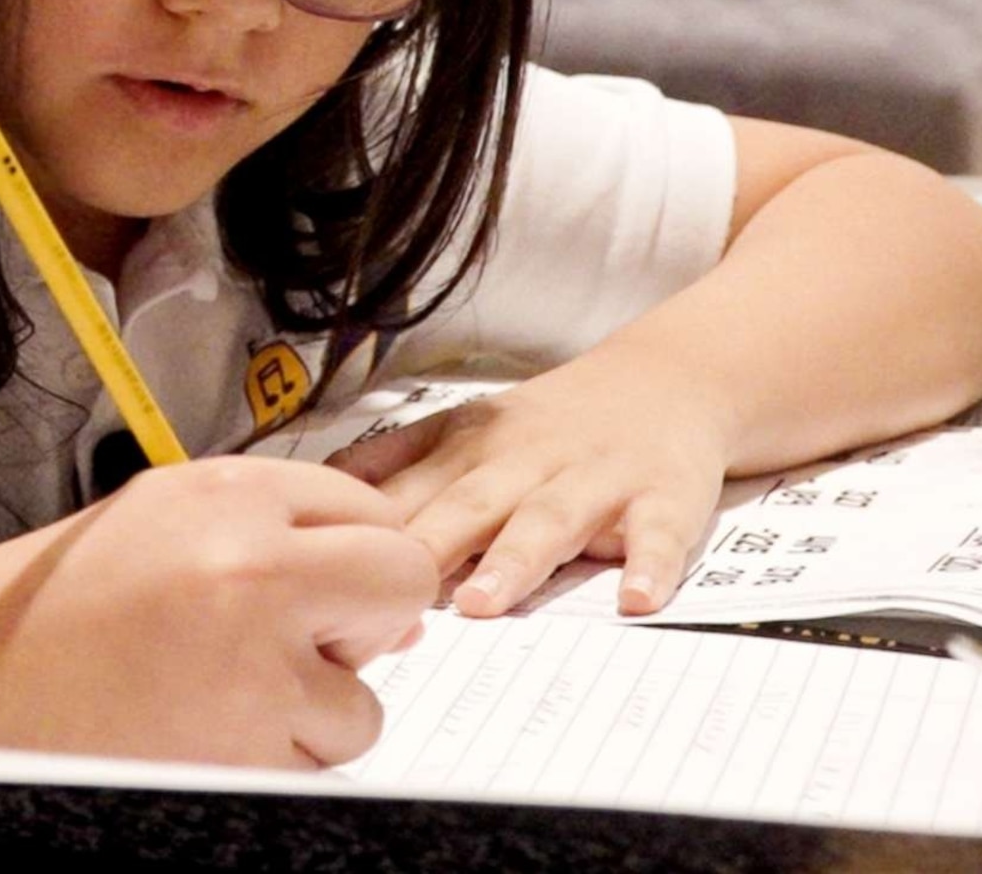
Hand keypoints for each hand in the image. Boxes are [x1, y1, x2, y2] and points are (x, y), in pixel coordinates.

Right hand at [0, 456, 435, 768]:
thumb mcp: (161, 517)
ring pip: (364, 703)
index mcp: (226, 493)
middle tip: (299, 643)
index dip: (349, 557)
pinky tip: (202, 734)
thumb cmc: (57, 605)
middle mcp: (251, 567)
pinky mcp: (246, 756)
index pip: (369, 509)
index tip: (316, 586)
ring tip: (217, 695)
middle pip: (398, 581)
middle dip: (366, 619)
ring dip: (310, 713)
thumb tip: (397, 606)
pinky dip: (272, 763)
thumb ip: (277, 532)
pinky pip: (316, 768)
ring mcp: (255, 667)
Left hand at [332, 352, 728, 617]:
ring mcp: (597, 479)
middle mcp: (528, 460)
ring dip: (515, 560)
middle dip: (427, 546)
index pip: (412, 490)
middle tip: (388, 594)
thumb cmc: (553, 423)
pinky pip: (659, 535)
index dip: (372, 533)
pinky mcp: (664, 496)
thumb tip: (314, 496)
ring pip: (550, 519)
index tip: (329, 571)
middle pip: (470, 505)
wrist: (667, 378)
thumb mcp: (467, 426)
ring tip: (484, 603)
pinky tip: (636, 599)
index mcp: (473, 445)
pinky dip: (651, 565)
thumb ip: (399, 462)